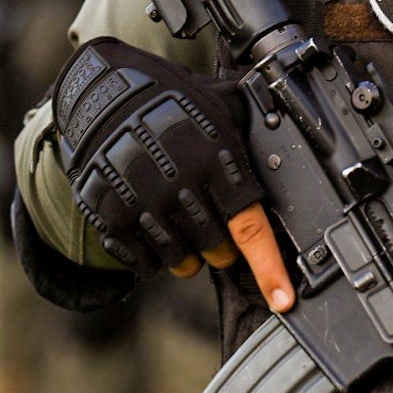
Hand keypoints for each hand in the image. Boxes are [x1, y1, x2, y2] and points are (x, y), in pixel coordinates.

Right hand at [51, 38, 293, 308]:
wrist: (103, 94)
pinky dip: (154, 257)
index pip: (248, 226)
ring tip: (181, 226)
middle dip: (222, 246)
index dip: (268, 267)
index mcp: (214, 159)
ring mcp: (143, 204)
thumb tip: (288, 130)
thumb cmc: (169, 100)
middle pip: (217, 250)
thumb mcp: (216, 103)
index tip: (283, 299)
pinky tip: (153, 229)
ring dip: (188, 255)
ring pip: (182, 261)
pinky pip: (144, 263)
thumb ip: (248, 128)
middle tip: (212, 224)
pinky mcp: (112, 217)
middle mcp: (180, 186)